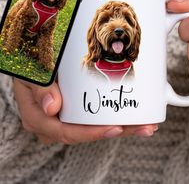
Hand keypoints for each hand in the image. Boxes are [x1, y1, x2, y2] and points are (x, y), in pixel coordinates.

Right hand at [14, 79, 157, 144]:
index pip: (67, 132)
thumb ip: (39, 89)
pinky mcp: (77, 111)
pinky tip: (134, 116)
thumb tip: (52, 107)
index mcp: (40, 119)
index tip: (116, 128)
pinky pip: (97, 118)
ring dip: (123, 126)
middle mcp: (56, 123)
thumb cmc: (32, 69)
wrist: (34, 66)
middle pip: (89, 133)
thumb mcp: (30, 75)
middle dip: (118, 131)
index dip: (92, 133)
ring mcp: (68, 118)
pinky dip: (116, 117)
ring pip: (97, 127)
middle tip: (144, 127)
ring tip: (147, 124)